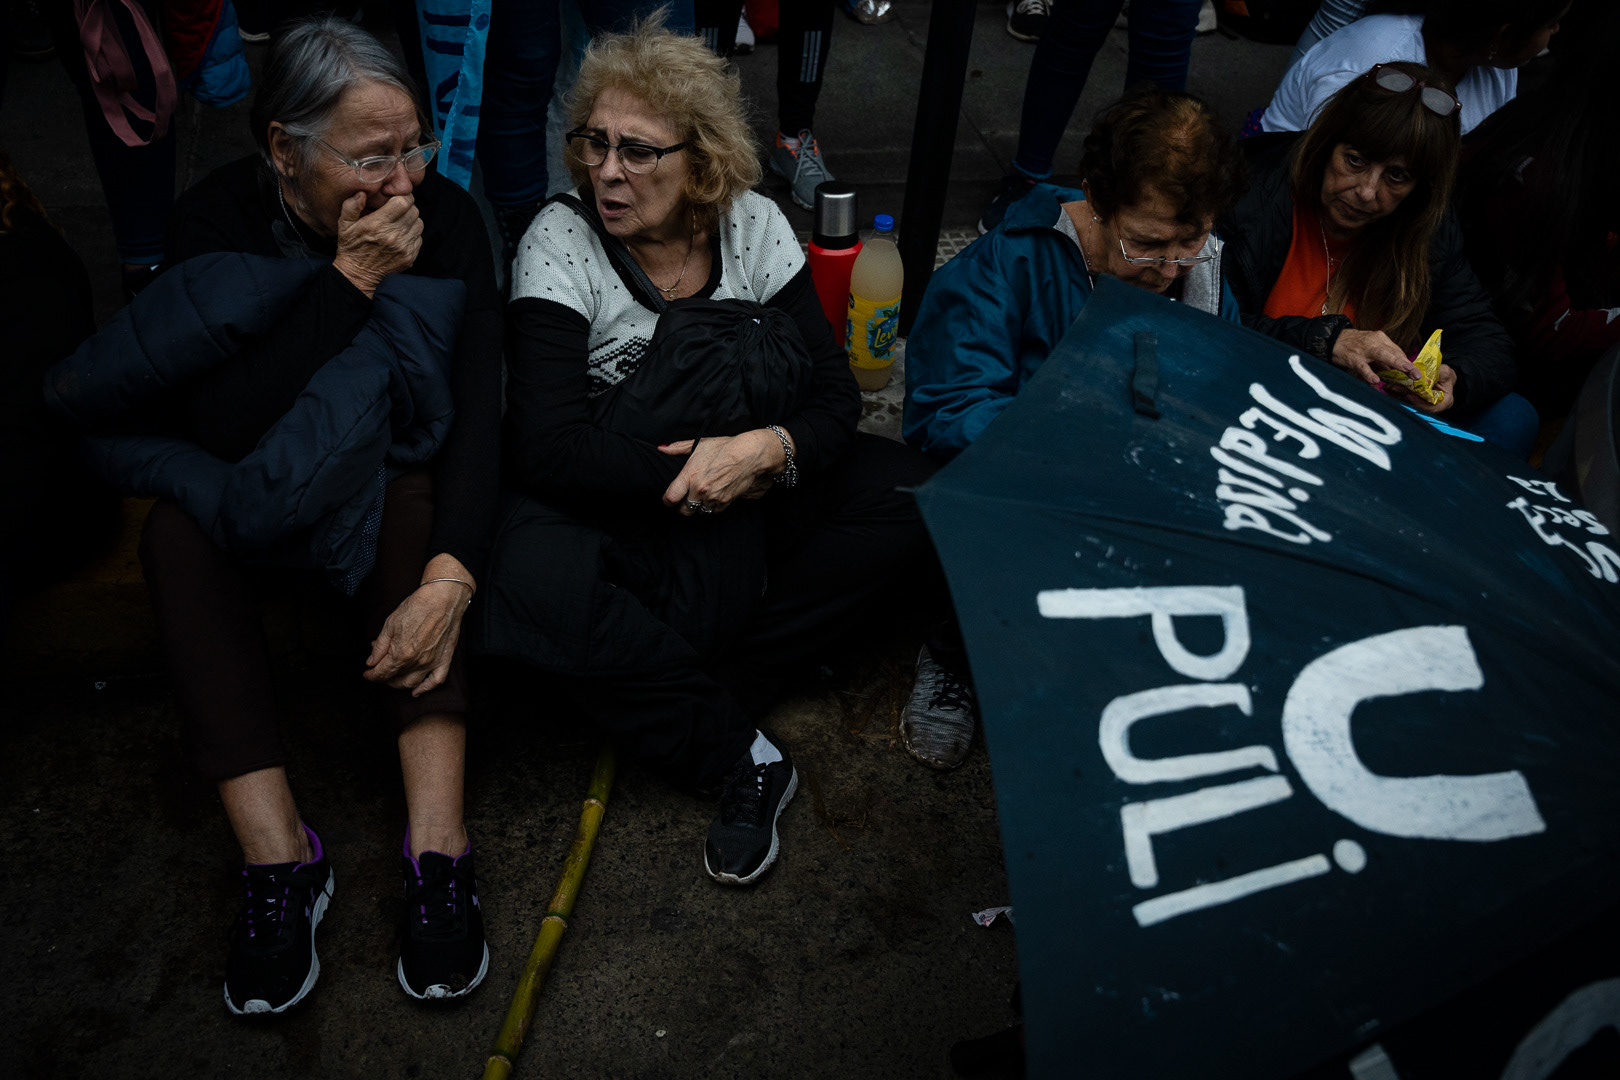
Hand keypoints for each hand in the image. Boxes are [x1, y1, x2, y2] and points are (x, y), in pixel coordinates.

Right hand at [331, 191, 422, 297]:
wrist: (358, 274)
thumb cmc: (351, 246)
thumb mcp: (344, 224)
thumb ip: (351, 206)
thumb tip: (362, 193)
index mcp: (378, 224)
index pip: (404, 202)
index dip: (404, 196)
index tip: (398, 197)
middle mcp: (394, 235)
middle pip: (414, 211)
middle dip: (407, 207)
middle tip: (398, 209)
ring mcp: (403, 247)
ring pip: (419, 224)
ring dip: (412, 220)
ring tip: (400, 222)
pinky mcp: (409, 256)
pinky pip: (419, 238)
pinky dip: (413, 234)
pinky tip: (401, 235)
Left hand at [363, 554, 473, 695]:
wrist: (443, 599)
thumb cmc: (417, 607)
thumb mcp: (390, 624)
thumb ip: (380, 646)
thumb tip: (371, 661)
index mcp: (400, 653)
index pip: (381, 672)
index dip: (371, 675)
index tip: (367, 673)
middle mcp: (416, 662)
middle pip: (395, 680)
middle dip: (383, 679)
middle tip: (378, 673)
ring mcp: (431, 662)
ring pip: (412, 683)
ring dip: (399, 684)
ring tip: (393, 679)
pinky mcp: (444, 660)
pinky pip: (436, 681)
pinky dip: (425, 689)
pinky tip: (416, 691)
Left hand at [660, 430, 785, 514]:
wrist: (749, 455)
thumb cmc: (725, 448)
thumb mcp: (701, 444)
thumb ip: (679, 448)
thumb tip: (663, 448)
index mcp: (690, 475)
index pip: (670, 497)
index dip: (667, 500)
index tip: (669, 499)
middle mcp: (700, 489)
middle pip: (683, 510)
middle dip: (681, 507)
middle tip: (683, 501)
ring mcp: (713, 498)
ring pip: (698, 512)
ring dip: (697, 507)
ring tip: (700, 497)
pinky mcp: (724, 503)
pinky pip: (712, 512)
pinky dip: (710, 507)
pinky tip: (712, 497)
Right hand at [1330, 329, 1422, 386]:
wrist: (1334, 339)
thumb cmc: (1354, 345)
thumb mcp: (1371, 348)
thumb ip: (1382, 359)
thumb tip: (1395, 371)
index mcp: (1381, 339)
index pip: (1397, 351)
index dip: (1406, 362)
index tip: (1415, 372)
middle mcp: (1375, 342)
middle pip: (1394, 352)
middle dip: (1406, 364)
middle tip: (1417, 374)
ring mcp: (1364, 350)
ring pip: (1383, 356)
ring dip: (1396, 363)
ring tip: (1406, 371)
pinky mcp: (1354, 358)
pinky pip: (1363, 367)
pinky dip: (1369, 373)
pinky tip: (1375, 380)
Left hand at [1389, 362, 1456, 413]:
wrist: (1442, 375)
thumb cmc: (1445, 374)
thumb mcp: (1445, 372)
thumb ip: (1437, 375)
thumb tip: (1425, 376)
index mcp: (1444, 402)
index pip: (1431, 408)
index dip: (1419, 403)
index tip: (1409, 396)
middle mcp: (1433, 406)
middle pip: (1417, 405)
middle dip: (1404, 396)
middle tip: (1393, 388)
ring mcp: (1422, 405)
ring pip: (1408, 403)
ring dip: (1397, 395)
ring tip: (1388, 386)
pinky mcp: (1414, 401)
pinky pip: (1404, 399)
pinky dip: (1396, 393)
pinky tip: (1388, 387)